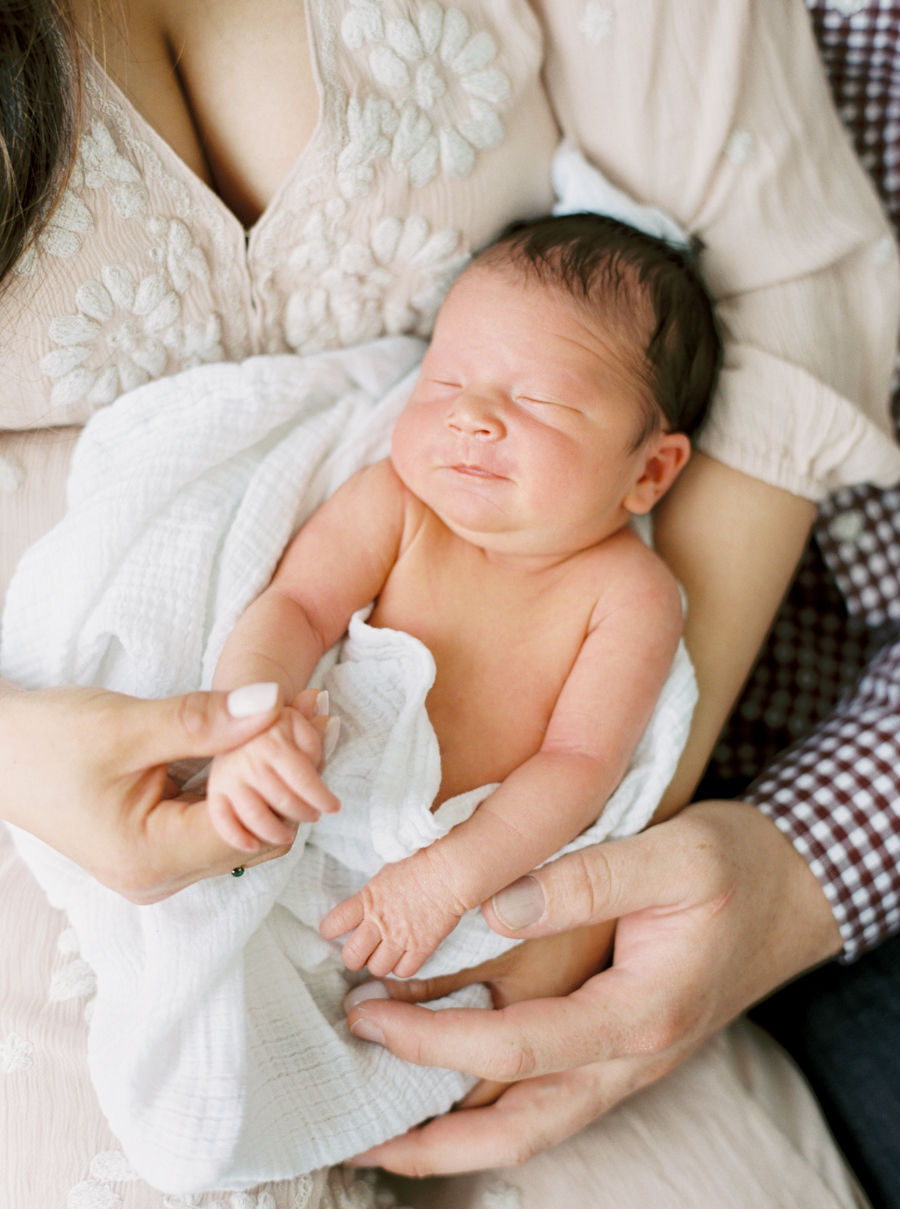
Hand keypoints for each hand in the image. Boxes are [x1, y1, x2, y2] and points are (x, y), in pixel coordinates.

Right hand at [0, 682, 325, 902]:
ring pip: (245, 823)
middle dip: (290, 772)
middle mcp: (161, 875)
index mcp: (153, 859)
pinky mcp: (159, 842)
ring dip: (271, 771)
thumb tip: (273, 703)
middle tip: (310, 708)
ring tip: (294, 712)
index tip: (308, 714)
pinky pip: (220, 815)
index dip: (289, 773)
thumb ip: (203, 721)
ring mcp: (161, 863)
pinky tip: (260, 732)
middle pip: (259, 832)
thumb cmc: (47, 741)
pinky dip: (244, 776)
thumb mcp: (127, 725)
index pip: (256, 827)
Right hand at [207, 698, 339, 850]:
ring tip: (288, 834)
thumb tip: (332, 722)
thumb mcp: (295, 721)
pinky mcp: (213, 792)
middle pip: (282, 800)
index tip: (334, 807)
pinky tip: (253, 846)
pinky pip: (222, 822)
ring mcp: (226, 778)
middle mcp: (246, 760)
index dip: (321, 797)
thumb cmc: (271, 726)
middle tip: (313, 815)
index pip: (303, 778)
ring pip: (255, 817)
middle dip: (303, 813)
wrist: (230, 721)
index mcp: (271, 740)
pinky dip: (238, 837)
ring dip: (276, 831)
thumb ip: (314, 730)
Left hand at [321, 847, 467, 977]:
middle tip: (363, 951)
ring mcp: (400, 937)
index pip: (333, 924)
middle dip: (354, 957)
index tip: (335, 931)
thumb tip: (364, 907)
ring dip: (380, 963)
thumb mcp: (385, 875)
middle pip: (351, 957)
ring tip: (387, 953)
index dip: (331, 930)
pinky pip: (404, 971)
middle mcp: (379, 922)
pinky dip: (403, 967)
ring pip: (377, 968)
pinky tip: (406, 955)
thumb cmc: (418, 864)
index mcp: (366, 900)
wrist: (449, 870)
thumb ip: (370, 896)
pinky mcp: (422, 947)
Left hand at [344, 801, 841, 1174]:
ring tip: (383, 1137)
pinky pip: (547, 1103)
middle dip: (431, 1140)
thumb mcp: (673, 854)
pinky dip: (490, 1111)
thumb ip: (586, 880)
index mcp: (640, 1014)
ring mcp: (628, 1063)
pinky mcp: (620, 1050)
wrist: (791, 891)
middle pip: (521, 1131)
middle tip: (353, 1130)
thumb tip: (493, 907)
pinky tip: (447, 1093)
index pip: (518, 1050)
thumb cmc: (733, 867)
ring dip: (455, 1140)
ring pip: (533, 1129)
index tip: (368, 1013)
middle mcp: (631, 1058)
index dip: (434, 1039)